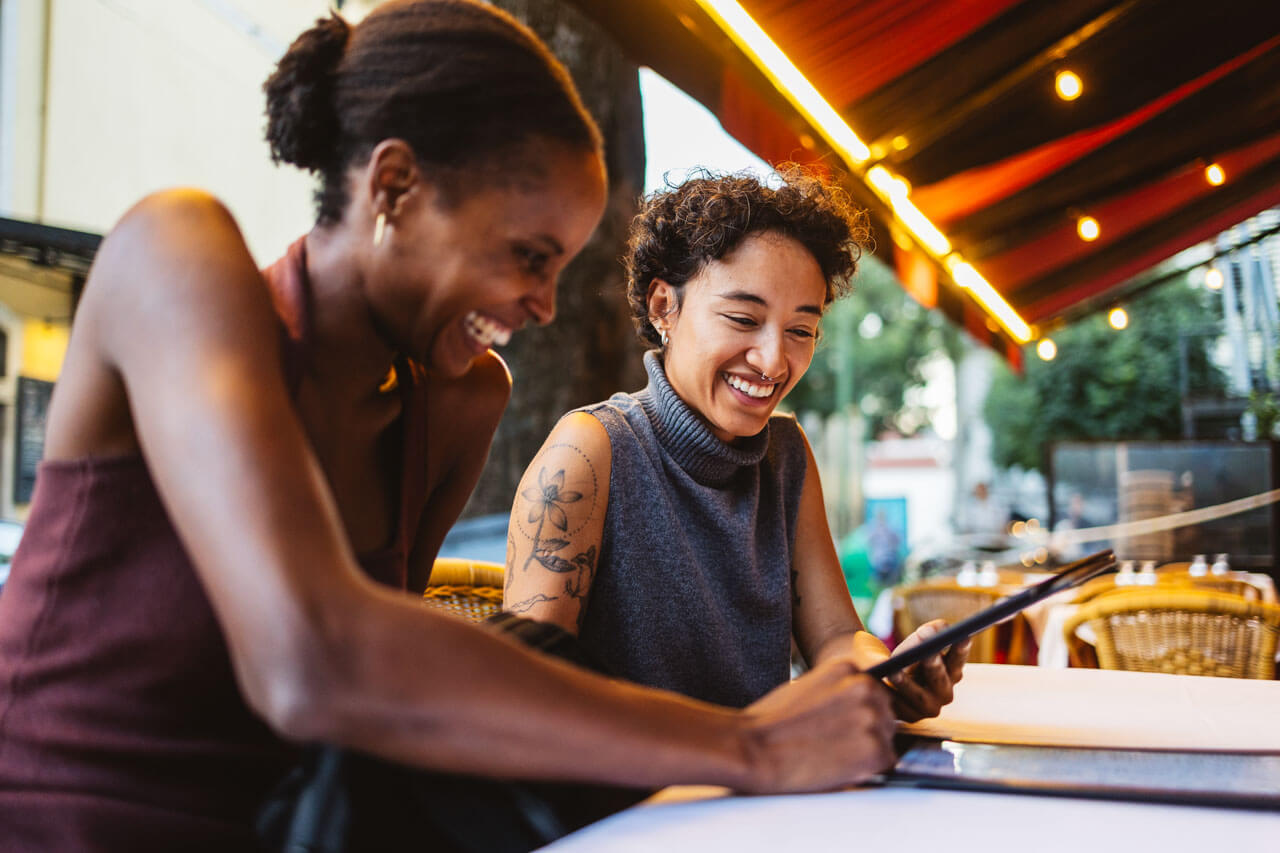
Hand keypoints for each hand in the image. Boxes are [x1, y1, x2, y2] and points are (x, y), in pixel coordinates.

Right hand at [738, 657, 895, 793]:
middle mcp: (865, 687)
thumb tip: (858, 709)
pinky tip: (840, 766)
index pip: (873, 690)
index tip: (841, 725)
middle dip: (868, 730)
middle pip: (885, 713)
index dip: (859, 712)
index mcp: (847, 666)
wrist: (754, 747)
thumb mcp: (807, 686)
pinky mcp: (875, 750)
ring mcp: (872, 717)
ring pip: (887, 738)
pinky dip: (868, 769)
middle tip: (836, 744)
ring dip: (868, 750)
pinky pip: (886, 762)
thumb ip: (838, 691)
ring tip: (833, 755)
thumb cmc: (771, 721)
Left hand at [881, 620, 968, 721]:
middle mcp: (944, 693)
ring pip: (918, 696)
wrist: (883, 675)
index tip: (961, 636)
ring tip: (893, 672)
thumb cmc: (906, 654)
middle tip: (927, 653)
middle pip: (939, 679)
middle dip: (933, 664)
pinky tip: (876, 685)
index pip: (958, 658)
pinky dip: (887, 695)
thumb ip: (930, 631)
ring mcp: (928, 707)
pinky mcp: (908, 716)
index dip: (961, 648)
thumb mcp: (918, 639)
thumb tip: (930, 632)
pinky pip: (898, 706)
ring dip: (906, 684)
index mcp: (952, 671)